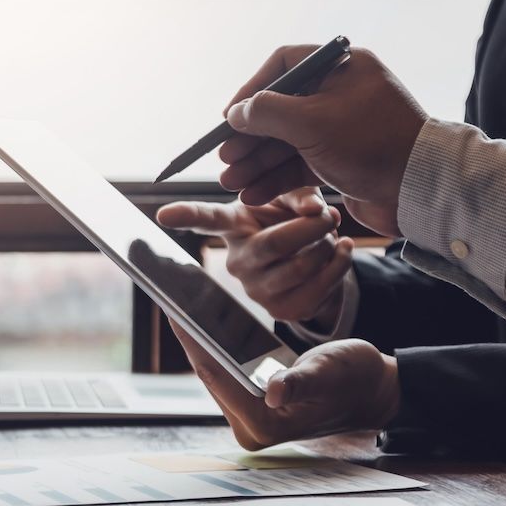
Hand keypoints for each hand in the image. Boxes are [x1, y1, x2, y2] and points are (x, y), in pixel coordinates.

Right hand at [157, 187, 353, 326]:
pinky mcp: (282, 311)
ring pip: (301, 267)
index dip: (185, 215)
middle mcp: (236, 262)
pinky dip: (339, 265)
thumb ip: (301, 194)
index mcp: (233, 226)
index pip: (206, 220)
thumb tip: (315, 210)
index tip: (162, 214)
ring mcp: (256, 291)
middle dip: (312, 227)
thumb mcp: (294, 198)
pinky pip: (318, 288)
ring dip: (328, 246)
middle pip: (275, 244)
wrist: (314, 259)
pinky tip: (342, 251)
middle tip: (331, 214)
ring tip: (332, 235)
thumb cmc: (294, 220)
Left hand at [170, 321, 398, 449]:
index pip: (215, 374)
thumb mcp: (329, 373)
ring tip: (178, 302)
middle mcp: (250, 428)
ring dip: (198, 339)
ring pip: (213, 371)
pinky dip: (214, 345)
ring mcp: (249, 419)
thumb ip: (302, 382)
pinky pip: (225, 371)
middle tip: (169, 296)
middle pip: (209, 373)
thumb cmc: (356, 379)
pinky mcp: (251, 406)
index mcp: (263, 424)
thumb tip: (276, 391)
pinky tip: (201, 318)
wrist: (372, 390)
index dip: (192, 338)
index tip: (172, 307)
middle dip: (190, 335)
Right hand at [218, 45, 427, 235]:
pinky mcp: (342, 160)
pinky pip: (300, 164)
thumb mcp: (311, 122)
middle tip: (225, 158)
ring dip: (257, 163)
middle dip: (249, 138)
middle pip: (280, 109)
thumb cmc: (372, 144)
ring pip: (287, 141)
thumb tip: (236, 112)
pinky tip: (253, 194)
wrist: (422, 189)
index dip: (251, 91)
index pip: (283, 66)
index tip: (229, 117)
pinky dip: (276, 179)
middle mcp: (341, 93)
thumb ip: (267, 113)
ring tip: (231, 183)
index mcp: (341, 68)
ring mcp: (341, 128)